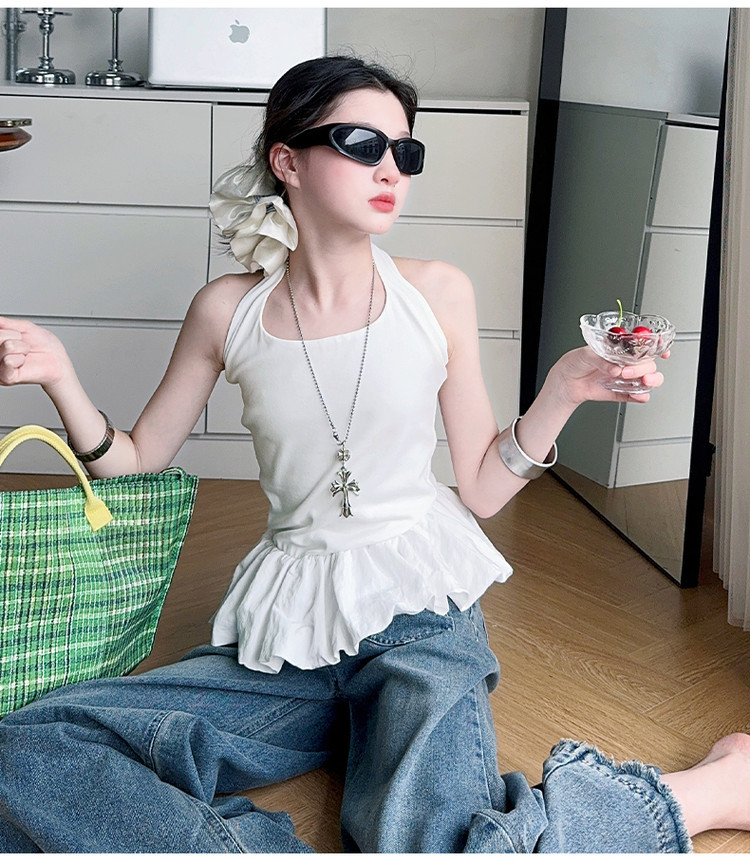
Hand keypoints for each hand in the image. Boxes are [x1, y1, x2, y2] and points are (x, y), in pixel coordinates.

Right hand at [0, 316, 73, 390]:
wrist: (58, 362)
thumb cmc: (44, 345)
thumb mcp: (24, 326)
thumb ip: (4, 322)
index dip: (9, 329)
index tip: (17, 334)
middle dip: (16, 335)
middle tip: (24, 344)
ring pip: (6, 345)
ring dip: (22, 347)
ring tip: (25, 353)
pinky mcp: (6, 377)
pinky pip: (8, 360)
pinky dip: (21, 358)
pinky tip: (23, 362)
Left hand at [551, 346, 666, 405]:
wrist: (565, 382)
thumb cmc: (574, 362)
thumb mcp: (585, 354)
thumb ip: (602, 359)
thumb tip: (615, 368)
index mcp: (620, 348)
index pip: (645, 345)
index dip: (658, 347)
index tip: (662, 352)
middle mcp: (626, 362)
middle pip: (650, 363)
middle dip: (644, 367)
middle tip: (627, 371)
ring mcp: (626, 377)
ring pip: (650, 378)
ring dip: (650, 380)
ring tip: (640, 382)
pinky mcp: (622, 392)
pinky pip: (638, 395)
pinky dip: (642, 396)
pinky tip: (639, 395)